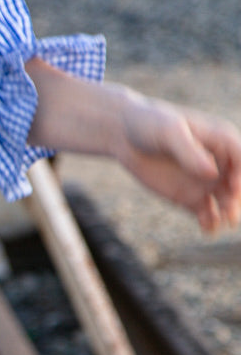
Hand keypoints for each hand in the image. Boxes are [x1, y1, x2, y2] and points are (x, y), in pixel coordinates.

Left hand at [115, 92, 240, 232]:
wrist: (125, 136)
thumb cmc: (150, 124)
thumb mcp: (169, 131)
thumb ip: (189, 150)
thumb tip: (212, 172)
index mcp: (221, 139)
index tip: (233, 186)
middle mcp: (220, 163)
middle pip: (238, 184)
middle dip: (237, 199)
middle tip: (230, 213)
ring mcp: (207, 182)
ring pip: (227, 202)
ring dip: (229, 213)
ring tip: (223, 221)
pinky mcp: (192, 198)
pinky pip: (208, 215)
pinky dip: (211, 223)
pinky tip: (208, 230)